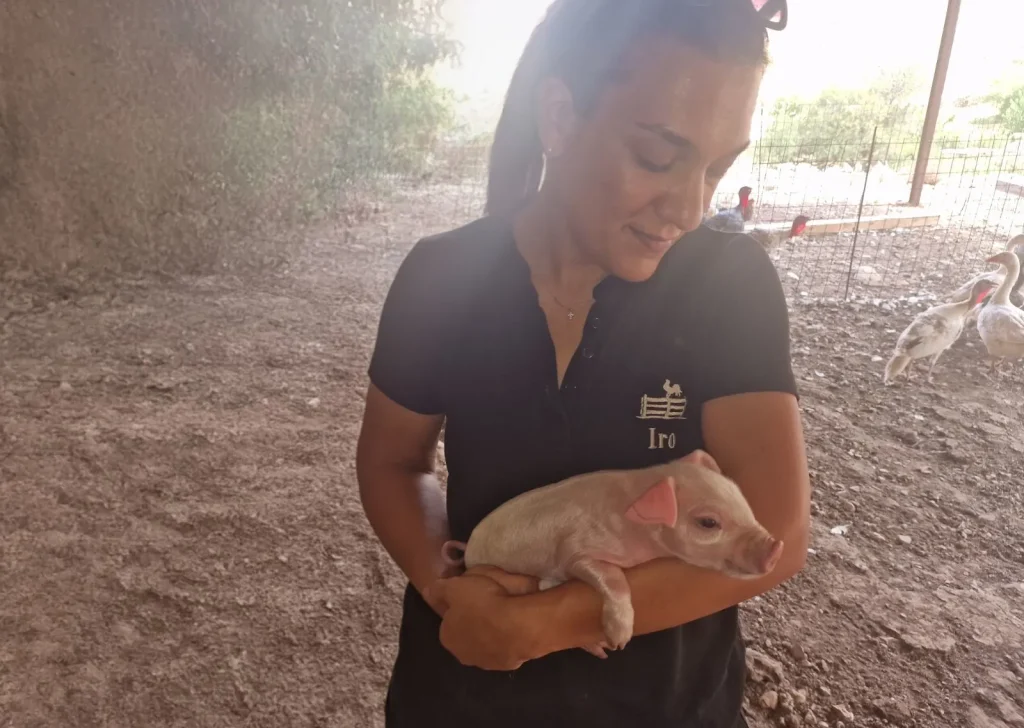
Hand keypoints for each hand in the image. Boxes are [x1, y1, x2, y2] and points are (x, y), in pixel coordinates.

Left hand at [425, 566, 540, 670]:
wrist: (518, 626)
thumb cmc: (482, 605)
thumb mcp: (455, 587)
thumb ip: (439, 590)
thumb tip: (427, 592)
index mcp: (448, 638)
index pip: (449, 621)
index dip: (458, 605)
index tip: (470, 594)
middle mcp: (465, 655)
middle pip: (468, 633)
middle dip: (476, 618)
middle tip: (488, 598)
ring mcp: (488, 662)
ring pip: (488, 640)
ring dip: (494, 628)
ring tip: (507, 607)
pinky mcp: (510, 664)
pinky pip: (507, 644)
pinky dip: (510, 634)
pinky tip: (518, 620)